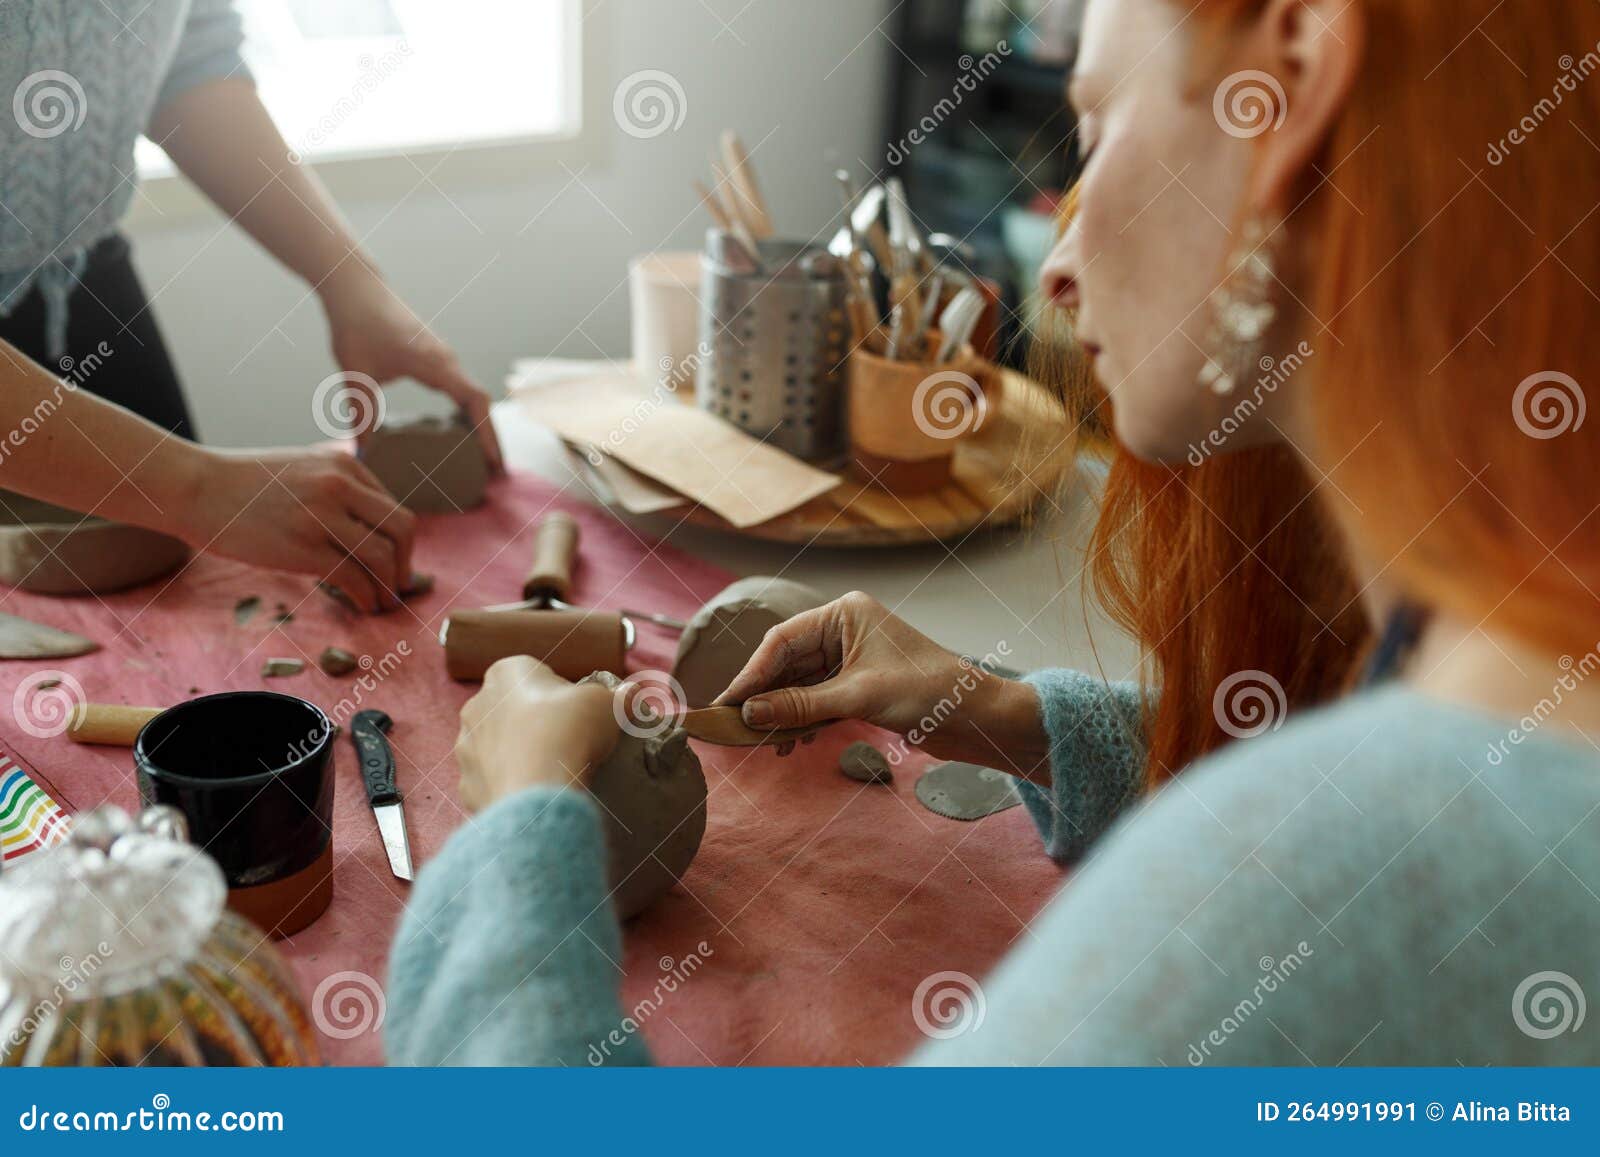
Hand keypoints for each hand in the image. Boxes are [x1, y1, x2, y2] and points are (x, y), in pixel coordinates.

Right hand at [180, 447, 415, 613]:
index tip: (396, 565)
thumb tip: (369, 515)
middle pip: (402, 530)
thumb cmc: (244, 483)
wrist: (195, 487)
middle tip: (399, 587)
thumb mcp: (302, 465)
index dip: (401, 544)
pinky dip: (365, 597)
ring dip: (389, 588)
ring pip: (382, 557)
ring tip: (382, 604)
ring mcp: (322, 516)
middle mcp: (341, 486)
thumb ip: (337, 483)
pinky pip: (353, 577)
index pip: (394, 509)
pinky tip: (361, 606)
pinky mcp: (302, 547)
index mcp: (345, 465)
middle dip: (406, 565)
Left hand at [320, 265, 503, 473]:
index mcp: (435, 363)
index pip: (475, 401)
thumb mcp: (356, 372)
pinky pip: (461, 389)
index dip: (487, 433)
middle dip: (490, 438)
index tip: (494, 462)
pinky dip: (467, 412)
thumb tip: (362, 453)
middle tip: (493, 473)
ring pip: (473, 396)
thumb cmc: (355, 323)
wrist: (355, 286)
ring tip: (481, 458)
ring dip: (480, 426)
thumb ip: (361, 413)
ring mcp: (443, 357)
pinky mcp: (435, 356)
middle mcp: (446, 360)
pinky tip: (458, 430)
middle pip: (481, 403)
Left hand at [456, 657, 621, 811]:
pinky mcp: (465, 784)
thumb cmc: (571, 732)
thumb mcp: (610, 704)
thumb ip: (619, 697)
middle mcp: (477, 704)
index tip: (576, 714)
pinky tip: (531, 794)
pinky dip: (508, 786)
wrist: (539, 792)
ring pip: (496, 746)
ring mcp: (465, 747)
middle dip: (533, 723)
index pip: (534, 675)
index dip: (559, 693)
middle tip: (565, 742)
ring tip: (549, 771)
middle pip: (511, 710)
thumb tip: (631, 696)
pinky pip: (490, 781)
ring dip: (517, 754)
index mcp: (506, 672)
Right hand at [716, 591, 1044, 766]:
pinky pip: (816, 699)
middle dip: (762, 696)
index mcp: (844, 614)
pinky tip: (790, 743)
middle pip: (786, 662)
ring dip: (780, 713)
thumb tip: (748, 712)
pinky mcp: (858, 685)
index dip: (751, 674)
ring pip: (799, 684)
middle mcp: (844, 630)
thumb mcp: (858, 698)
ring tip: (760, 742)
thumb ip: (800, 705)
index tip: (726, 704)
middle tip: (732, 726)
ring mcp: (850, 658)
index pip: (782, 640)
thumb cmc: (928, 692)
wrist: (975, 718)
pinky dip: (801, 720)